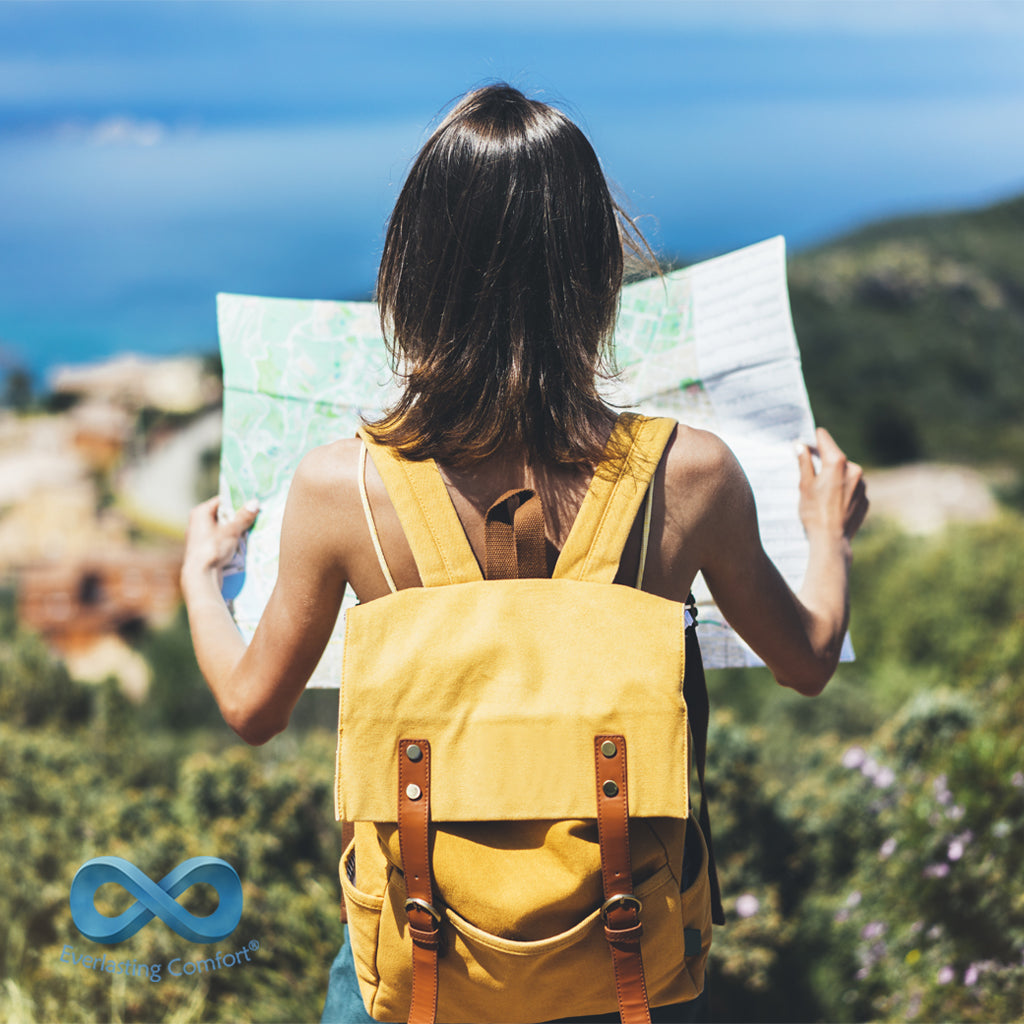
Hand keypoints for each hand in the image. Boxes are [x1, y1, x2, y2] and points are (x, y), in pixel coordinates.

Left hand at [182, 496, 259, 586]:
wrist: (200, 575)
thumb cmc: (213, 548)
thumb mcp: (232, 531)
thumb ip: (243, 517)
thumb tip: (255, 503)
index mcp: (200, 513)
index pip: (221, 501)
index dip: (237, 502)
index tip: (251, 504)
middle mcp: (197, 522)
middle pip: (222, 515)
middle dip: (238, 518)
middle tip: (254, 517)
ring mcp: (199, 537)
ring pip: (222, 529)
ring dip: (235, 530)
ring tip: (251, 530)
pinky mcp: (203, 550)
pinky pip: (219, 540)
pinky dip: (230, 541)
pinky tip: (242, 544)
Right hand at [797, 428, 867, 544]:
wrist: (831, 540)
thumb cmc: (814, 512)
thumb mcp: (804, 485)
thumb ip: (804, 462)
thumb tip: (800, 446)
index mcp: (837, 463)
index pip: (824, 439)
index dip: (814, 439)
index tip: (806, 441)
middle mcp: (854, 469)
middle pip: (836, 458)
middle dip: (824, 462)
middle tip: (810, 474)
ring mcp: (863, 485)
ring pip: (846, 474)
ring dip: (835, 477)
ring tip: (822, 494)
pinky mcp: (865, 499)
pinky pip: (853, 489)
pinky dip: (843, 491)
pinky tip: (832, 504)